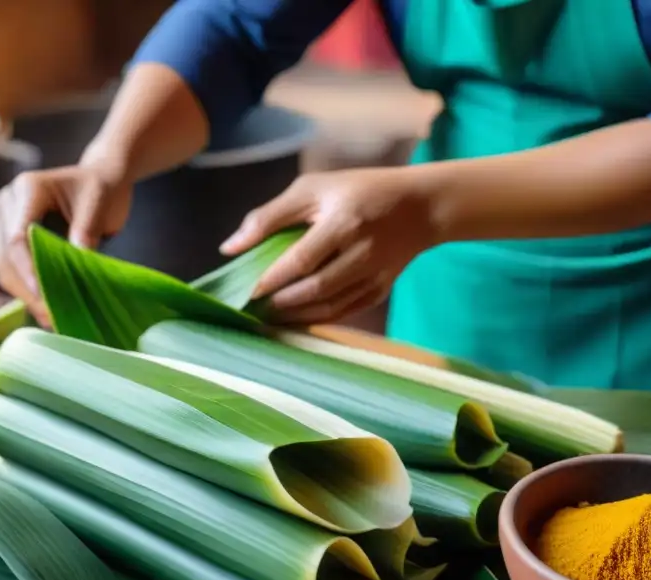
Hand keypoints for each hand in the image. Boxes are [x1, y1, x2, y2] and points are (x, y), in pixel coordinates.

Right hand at [0, 163, 132, 324]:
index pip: (17, 237)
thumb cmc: (101, 190)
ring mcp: (3, 222)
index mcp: (27, 189)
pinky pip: (11, 270)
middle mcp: (6, 204)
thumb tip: (76, 265)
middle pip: (5, 256)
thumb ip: (85, 231)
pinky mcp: (8, 239)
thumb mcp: (99, 205)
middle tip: (51, 317)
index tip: (43, 297)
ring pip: (3, 267)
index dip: (27, 270)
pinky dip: (26, 290)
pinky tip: (45, 309)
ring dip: (24, 295)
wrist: (99, 181)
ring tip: (50, 319)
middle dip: (26, 290)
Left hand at [219, 167, 437, 324]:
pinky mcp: (380, 291)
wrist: (420, 207)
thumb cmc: (358, 191)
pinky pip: (344, 313)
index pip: (301, 260)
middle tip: (252, 308)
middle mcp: (361, 253)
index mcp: (343, 222)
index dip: (272, 280)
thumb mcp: (313, 189)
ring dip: (295, 316)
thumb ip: (269, 216)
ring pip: (329, 307)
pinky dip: (316, 320)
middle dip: (280, 303)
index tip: (246, 291)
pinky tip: (294, 319)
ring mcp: (374, 276)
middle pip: (315, 289)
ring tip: (268, 315)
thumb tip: (229, 248)